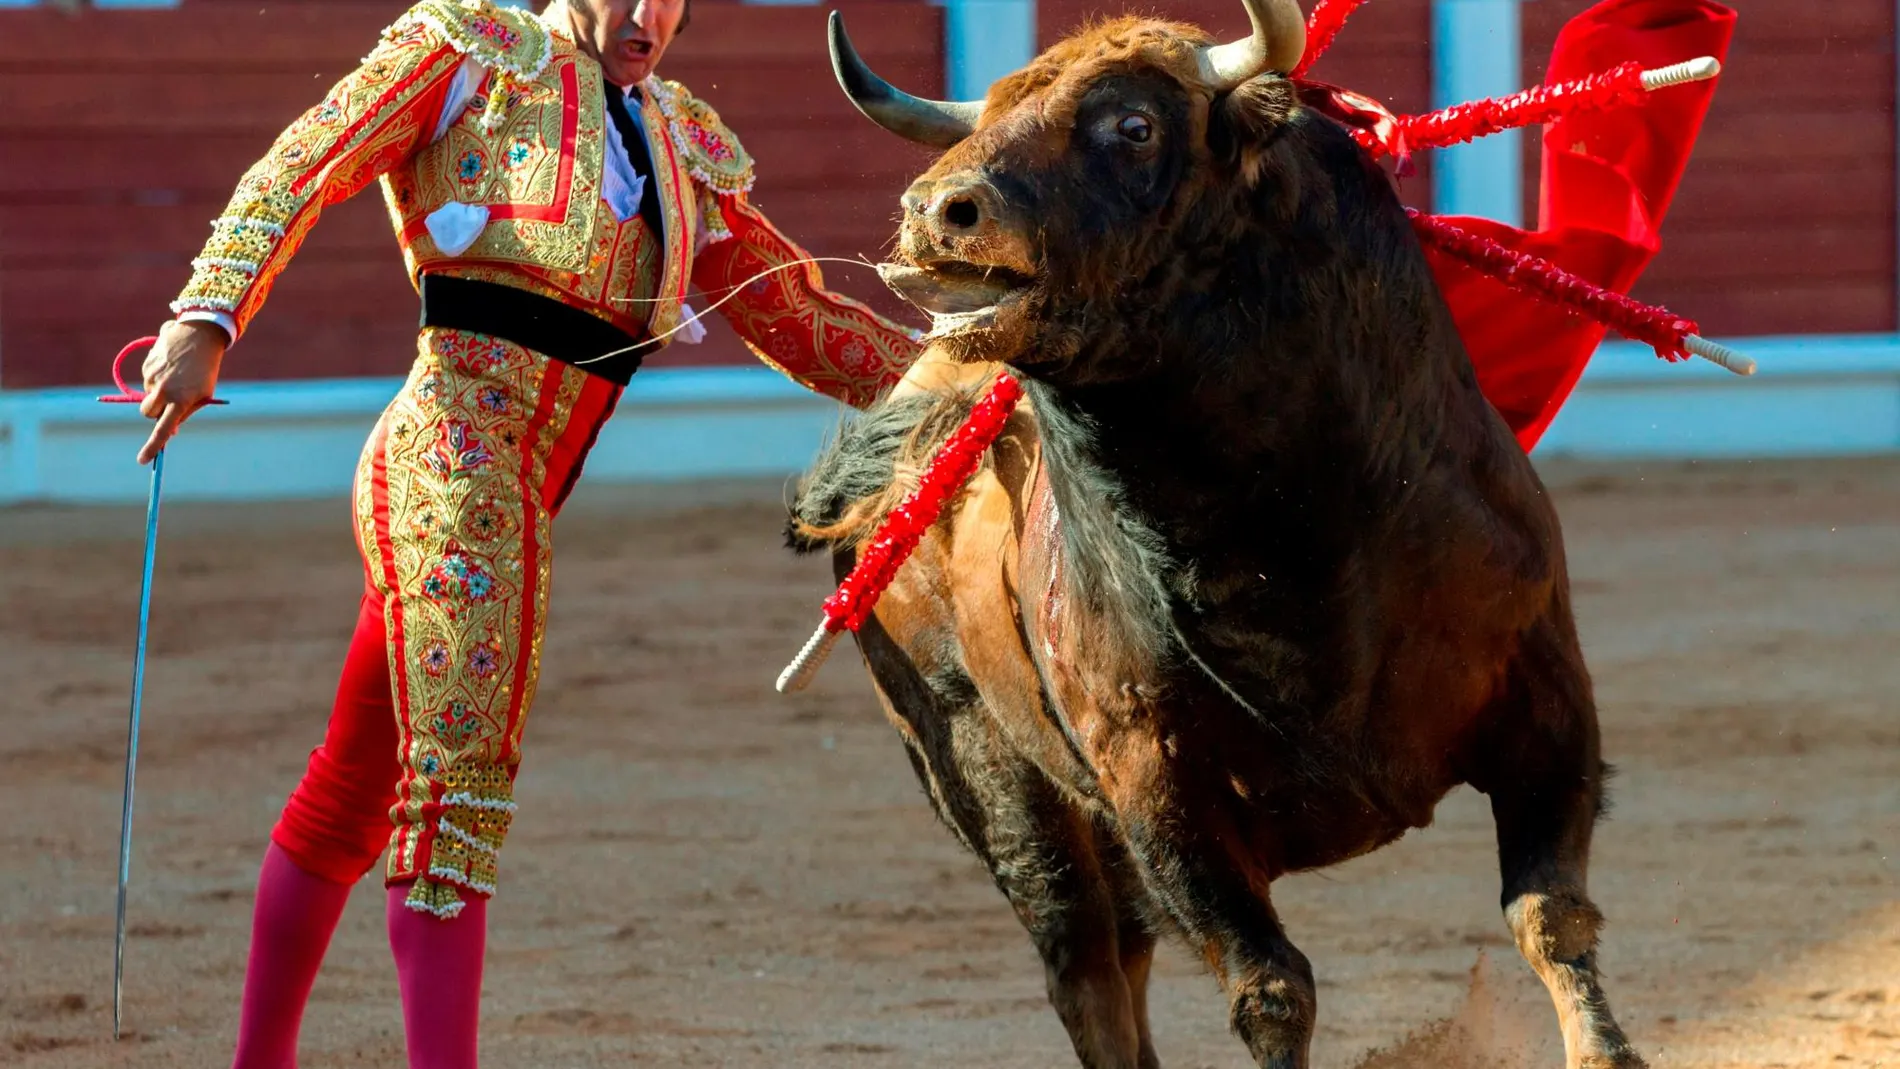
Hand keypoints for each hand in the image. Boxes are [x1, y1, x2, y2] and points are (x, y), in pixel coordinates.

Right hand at [136, 319, 228, 464]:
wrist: (201, 335)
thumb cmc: (206, 370)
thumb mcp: (203, 395)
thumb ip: (185, 412)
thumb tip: (170, 429)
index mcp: (182, 400)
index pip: (163, 429)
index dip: (153, 446)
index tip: (143, 460)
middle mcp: (164, 390)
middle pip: (148, 413)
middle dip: (155, 412)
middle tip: (171, 401)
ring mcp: (153, 377)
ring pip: (148, 394)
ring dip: (159, 391)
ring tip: (178, 374)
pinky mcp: (147, 364)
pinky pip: (148, 378)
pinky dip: (157, 375)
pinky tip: (172, 363)